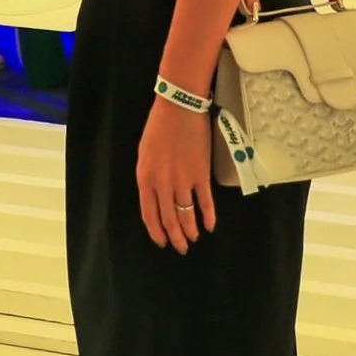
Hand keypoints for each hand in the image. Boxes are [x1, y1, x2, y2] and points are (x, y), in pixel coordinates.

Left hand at [135, 98, 215, 252]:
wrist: (179, 107)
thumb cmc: (159, 127)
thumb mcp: (145, 153)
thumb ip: (149, 177)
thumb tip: (157, 197)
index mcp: (145, 178)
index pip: (149, 214)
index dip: (156, 231)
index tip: (162, 242)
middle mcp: (162, 184)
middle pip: (169, 219)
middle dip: (175, 237)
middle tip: (181, 247)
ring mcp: (182, 181)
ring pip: (186, 215)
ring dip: (191, 231)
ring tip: (194, 239)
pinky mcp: (201, 175)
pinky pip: (205, 203)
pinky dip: (208, 217)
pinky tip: (210, 226)